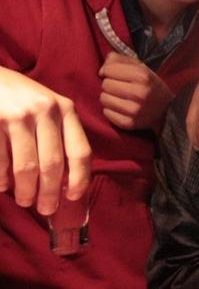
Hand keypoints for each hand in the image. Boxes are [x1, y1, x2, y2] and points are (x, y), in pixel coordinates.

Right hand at [0, 67, 90, 214]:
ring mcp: (19, 116)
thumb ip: (62, 135)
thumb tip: (68, 180)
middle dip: (49, 193)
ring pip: (27, 167)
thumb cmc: (25, 99)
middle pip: (53, 164)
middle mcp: (46, 111)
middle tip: (45, 208)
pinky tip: (3, 186)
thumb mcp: (51, 109)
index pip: (80, 150)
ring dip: (26, 191)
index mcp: (66, 109)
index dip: (79, 178)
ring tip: (25, 200)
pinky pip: (1, 161)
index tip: (73, 197)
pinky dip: (2, 179)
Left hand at [99, 52, 173, 131]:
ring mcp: (134, 110)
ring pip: (104, 99)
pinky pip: (106, 113)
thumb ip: (119, 60)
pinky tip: (121, 107)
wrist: (166, 110)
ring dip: (109, 97)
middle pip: (105, 84)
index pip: (109, 70)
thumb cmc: (150, 85)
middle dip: (110, 84)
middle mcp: (139, 93)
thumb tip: (101, 70)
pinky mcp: (129, 123)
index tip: (116, 74)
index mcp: (142, 76)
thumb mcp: (140, 67)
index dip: (110, 70)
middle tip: (120, 87)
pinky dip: (111, 110)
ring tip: (120, 97)